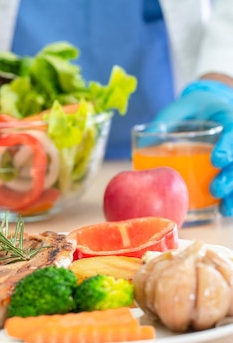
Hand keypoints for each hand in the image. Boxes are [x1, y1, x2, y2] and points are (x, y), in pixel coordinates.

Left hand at [153, 79, 232, 214]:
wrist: (211, 107)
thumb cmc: (195, 109)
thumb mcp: (180, 108)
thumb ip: (166, 120)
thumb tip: (142, 143)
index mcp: (228, 117)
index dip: (228, 147)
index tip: (215, 160)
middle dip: (230, 177)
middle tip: (215, 189)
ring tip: (222, 209)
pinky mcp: (230, 167)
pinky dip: (230, 198)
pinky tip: (221, 211)